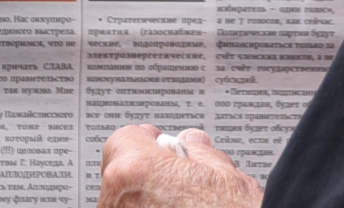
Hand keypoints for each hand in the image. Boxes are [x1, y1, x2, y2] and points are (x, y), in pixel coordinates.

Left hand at [99, 126, 260, 207]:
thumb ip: (199, 154)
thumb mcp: (227, 177)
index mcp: (133, 172)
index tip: (163, 150)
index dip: (149, 144)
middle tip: (184, 189)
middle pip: (124, 180)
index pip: (123, 142)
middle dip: (151, 181)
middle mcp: (115, 205)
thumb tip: (190, 146)